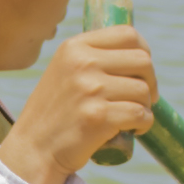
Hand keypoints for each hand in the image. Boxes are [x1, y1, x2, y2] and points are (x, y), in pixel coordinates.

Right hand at [0, 20, 157, 183]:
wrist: (34, 149)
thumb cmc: (54, 112)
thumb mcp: (64, 71)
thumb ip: (90, 58)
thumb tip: (137, 51)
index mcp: (74, 47)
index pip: (127, 34)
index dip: (144, 52)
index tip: (141, 72)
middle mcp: (82, 63)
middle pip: (142, 61)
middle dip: (150, 81)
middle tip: (143, 98)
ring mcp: (91, 90)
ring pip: (143, 91)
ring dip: (145, 107)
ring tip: (131, 117)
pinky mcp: (99, 117)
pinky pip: (141, 115)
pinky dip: (144, 124)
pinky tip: (133, 130)